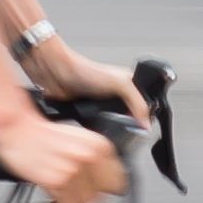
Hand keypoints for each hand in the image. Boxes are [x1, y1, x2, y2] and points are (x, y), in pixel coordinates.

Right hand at [0, 105, 127, 202]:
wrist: (19, 131)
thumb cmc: (45, 134)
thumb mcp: (82, 140)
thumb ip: (97, 159)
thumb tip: (107, 181)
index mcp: (99, 146)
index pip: (117, 182)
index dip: (108, 188)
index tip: (103, 191)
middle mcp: (88, 158)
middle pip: (102, 196)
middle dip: (93, 197)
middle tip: (82, 192)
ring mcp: (72, 172)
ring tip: (70, 195)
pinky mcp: (55, 183)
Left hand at [23, 41, 149, 123]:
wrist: (57, 74)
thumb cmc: (85, 70)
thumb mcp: (120, 84)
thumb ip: (137, 103)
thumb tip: (145, 124)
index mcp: (129, 86)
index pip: (144, 107)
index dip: (144, 119)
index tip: (142, 130)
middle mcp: (116, 96)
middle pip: (128, 120)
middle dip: (126, 126)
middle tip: (123, 130)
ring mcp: (101, 106)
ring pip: (111, 126)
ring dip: (109, 129)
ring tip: (108, 129)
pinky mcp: (87, 114)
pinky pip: (95, 128)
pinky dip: (95, 131)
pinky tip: (94, 130)